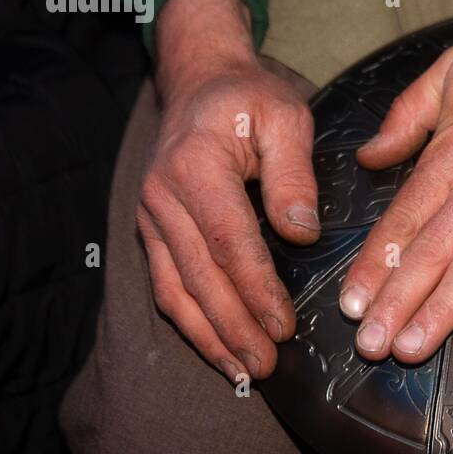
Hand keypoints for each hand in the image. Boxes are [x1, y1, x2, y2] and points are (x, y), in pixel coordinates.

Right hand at [137, 0, 319, 382]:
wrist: (199, 81)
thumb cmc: (248, 98)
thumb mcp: (285, 118)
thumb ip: (293, 176)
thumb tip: (302, 234)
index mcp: (196, 167)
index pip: (229, 242)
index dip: (256, 290)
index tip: (285, 326)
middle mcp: (162, 196)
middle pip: (199, 276)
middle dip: (234, 328)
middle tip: (267, 367)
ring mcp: (151, 216)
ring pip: (175, 290)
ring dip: (209, 337)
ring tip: (244, 372)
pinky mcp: (152, 230)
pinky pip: (166, 284)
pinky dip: (189, 323)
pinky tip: (216, 350)